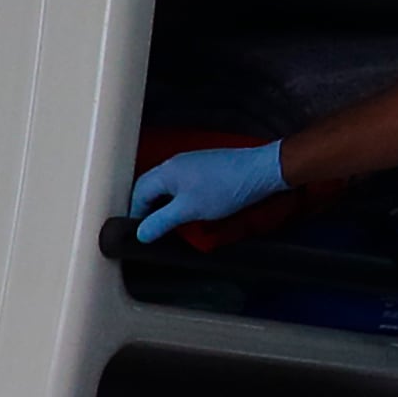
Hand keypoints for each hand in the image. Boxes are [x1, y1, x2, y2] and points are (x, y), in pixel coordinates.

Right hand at [129, 140, 291, 244]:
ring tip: (168, 221)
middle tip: (151, 229)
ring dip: (163, 203)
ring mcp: (190, 162)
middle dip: (147, 208)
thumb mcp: (189, 211)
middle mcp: (173, 163)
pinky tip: (187, 207)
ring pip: (166, 185)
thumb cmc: (223, 190)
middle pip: (150, 187)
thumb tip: (139, 234)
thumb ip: (161, 222)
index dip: (135, 214)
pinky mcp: (204, 165)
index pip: (138, 193)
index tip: (139, 233)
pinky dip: (177, 196)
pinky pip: (180, 182)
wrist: (262, 170)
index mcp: (165, 171)